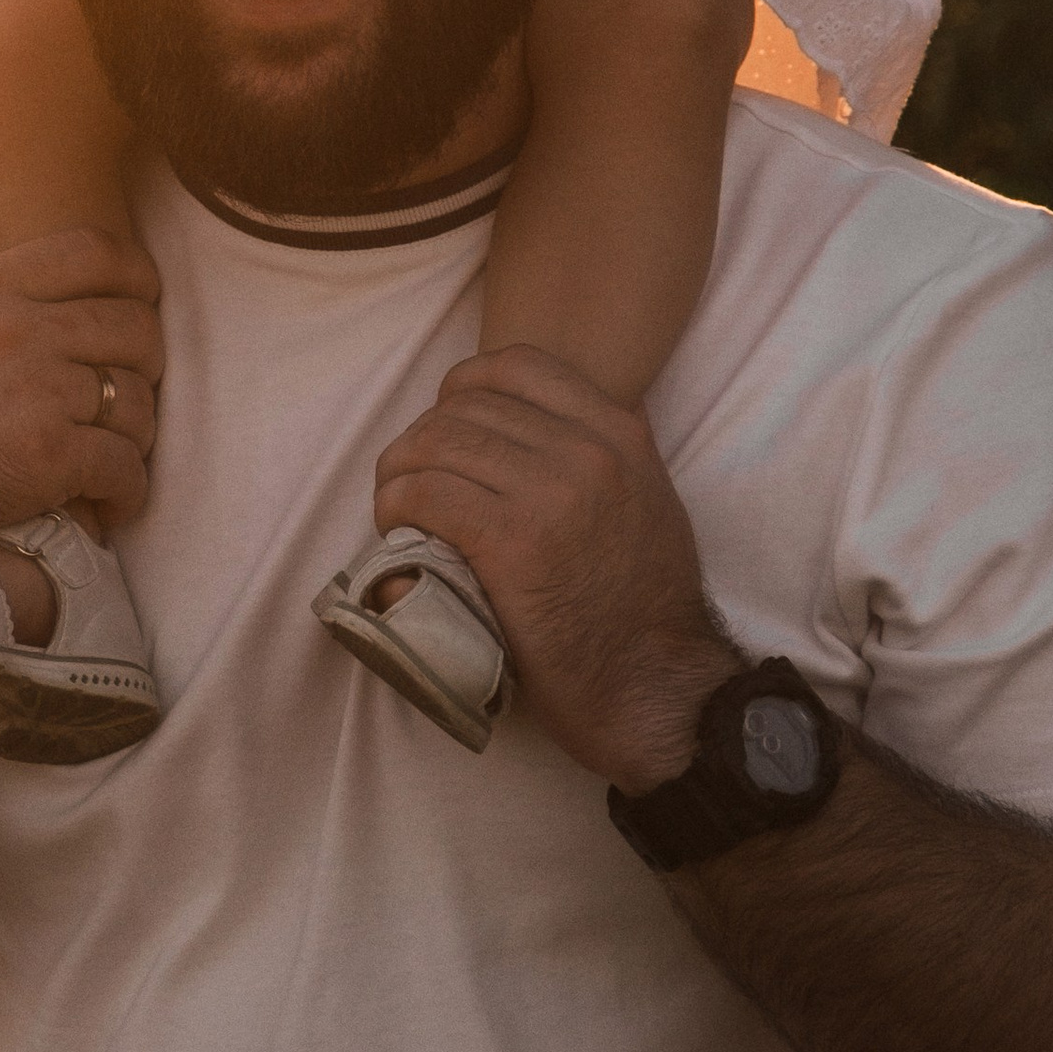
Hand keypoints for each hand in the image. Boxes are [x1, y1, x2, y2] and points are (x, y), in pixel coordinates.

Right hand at [0, 227, 164, 591]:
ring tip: (121, 455)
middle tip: (132, 392)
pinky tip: (113, 505)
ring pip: (138, 399)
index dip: (137, 276)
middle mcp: (19, 329)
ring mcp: (37, 392)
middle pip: (133, 324)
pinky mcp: (46, 458)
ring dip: (140, 432)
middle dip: (146, 361)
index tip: (143, 302)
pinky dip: (130, 489)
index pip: (96, 252)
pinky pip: (125, 465)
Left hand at [372, 348, 734, 789]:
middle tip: (409, 478)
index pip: (518, 364)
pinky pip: (426, 494)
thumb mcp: (648, 500)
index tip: (447, 424)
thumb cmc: (647, 608)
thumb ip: (605, 455)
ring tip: (394, 504)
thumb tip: (538, 426)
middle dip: (423, 438)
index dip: (464, 387)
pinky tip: (394, 527)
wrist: (659, 687)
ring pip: (436, 445)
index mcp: (619, 432)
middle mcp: (587, 450)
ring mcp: (550, 493)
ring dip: (398, 472)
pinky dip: (396, 505)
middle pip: (465, 407)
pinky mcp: (511, 542)